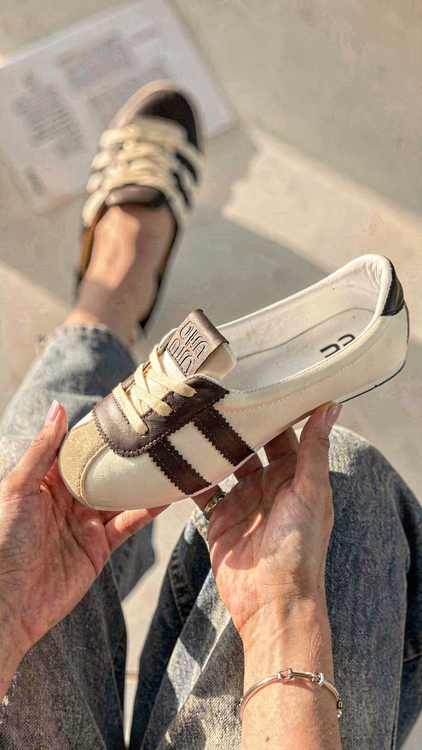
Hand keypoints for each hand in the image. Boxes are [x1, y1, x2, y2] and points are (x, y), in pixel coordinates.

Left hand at [0, 401, 166, 663]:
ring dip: (140, 482)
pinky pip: (127, 524)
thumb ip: (42, 450)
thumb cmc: (3, 542)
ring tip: (166, 460)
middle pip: (102, 473)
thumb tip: (57, 408)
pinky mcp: (99, 547)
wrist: (9, 604)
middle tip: (152, 434)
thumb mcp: (18, 488)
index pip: (75, 452)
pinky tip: (165, 496)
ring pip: (119, 496)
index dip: (96, 435)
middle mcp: (67, 500)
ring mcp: (85, 524)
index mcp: (44, 482)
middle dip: (124, 457)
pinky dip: (146, 511)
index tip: (121, 414)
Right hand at [194, 402, 341, 641]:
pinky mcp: (217, 518)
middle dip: (236, 423)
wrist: (270, 602)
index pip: (283, 433)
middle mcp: (267, 484)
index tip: (258, 379)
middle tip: (216, 392)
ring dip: (211, 445)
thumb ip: (314, 449)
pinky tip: (175, 453)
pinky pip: (201, 489)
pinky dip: (189, 473)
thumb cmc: (299, 549)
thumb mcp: (311, 493)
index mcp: (295, 476)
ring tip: (192, 415)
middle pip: (249, 444)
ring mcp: (241, 500)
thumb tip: (331, 405)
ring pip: (223, 462)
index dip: (272, 409)